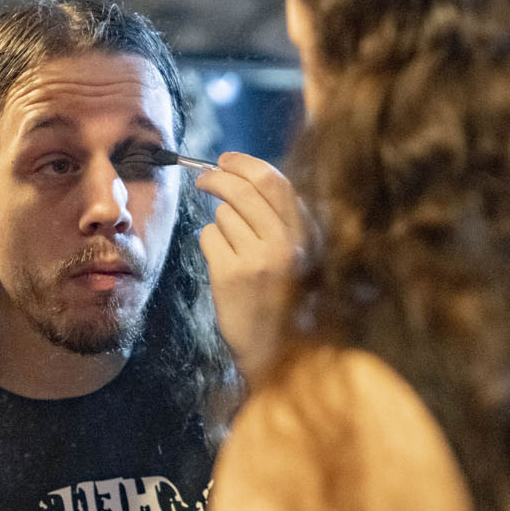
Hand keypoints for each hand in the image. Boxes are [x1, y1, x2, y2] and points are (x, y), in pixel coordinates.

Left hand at [195, 152, 308, 384]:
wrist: (274, 351)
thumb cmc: (281, 298)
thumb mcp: (297, 255)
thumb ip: (282, 219)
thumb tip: (247, 175)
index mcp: (307, 236)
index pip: (276, 183)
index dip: (246, 164)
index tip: (226, 159)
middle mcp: (287, 244)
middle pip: (244, 190)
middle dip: (217, 178)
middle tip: (203, 180)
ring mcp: (259, 259)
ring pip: (223, 214)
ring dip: (220, 226)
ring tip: (232, 252)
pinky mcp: (231, 274)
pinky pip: (209, 237)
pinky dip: (210, 246)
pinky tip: (223, 266)